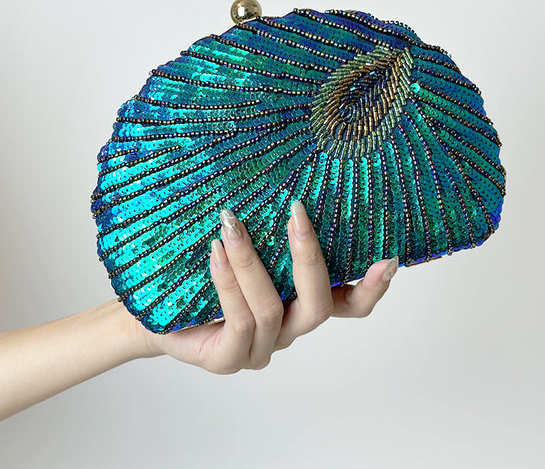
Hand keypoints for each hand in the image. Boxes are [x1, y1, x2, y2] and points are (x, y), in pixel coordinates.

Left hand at [140, 201, 398, 373]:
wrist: (156, 313)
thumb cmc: (203, 275)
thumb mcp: (246, 249)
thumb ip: (271, 234)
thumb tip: (287, 185)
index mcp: (299, 305)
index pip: (349, 306)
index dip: (372, 287)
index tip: (388, 257)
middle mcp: (287, 330)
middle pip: (318, 307)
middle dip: (309, 257)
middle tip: (298, 214)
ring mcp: (259, 349)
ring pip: (273, 309)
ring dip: (253, 261)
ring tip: (232, 223)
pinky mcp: (227, 360)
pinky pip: (239, 321)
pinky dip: (229, 282)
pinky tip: (215, 251)